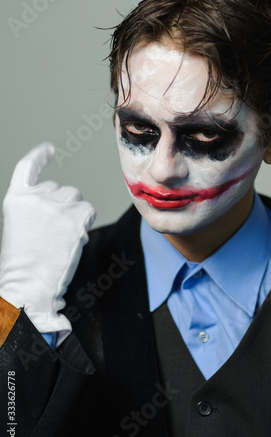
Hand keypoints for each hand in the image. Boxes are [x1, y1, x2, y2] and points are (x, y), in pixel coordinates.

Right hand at [0, 143, 95, 334]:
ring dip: (75, 214)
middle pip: (61, 189)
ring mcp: (55, 206)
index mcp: (16, 199)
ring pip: (76, 199)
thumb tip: (59, 200)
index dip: (40, 155)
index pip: (28, 167)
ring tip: (61, 238)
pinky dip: (85, 222)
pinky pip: (88, 209)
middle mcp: (35, 197)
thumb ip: (33, 208)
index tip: (49, 149)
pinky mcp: (75, 217)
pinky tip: (73, 238)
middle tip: (53, 233)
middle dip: (63, 206)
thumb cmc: (23, 265)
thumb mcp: (18, 227)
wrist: (28, 287)